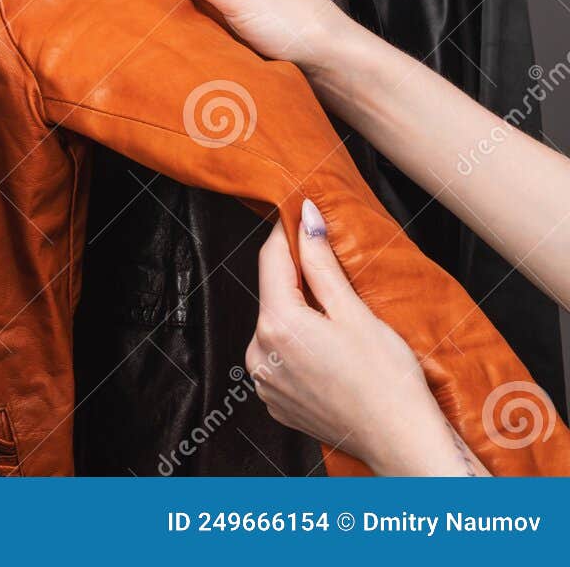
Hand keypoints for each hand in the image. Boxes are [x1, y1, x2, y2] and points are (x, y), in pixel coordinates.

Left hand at [246, 199, 484, 475]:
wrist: (401, 443)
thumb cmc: (388, 380)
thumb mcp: (356, 312)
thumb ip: (322, 263)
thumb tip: (305, 217)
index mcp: (277, 325)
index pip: (271, 259)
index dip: (288, 234)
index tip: (302, 217)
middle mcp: (259, 353)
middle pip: (273, 295)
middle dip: (299, 281)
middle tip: (336, 279)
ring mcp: (264, 381)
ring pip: (275, 328)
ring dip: (299, 317)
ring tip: (339, 327)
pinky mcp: (274, 401)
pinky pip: (279, 360)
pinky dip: (299, 350)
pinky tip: (331, 357)